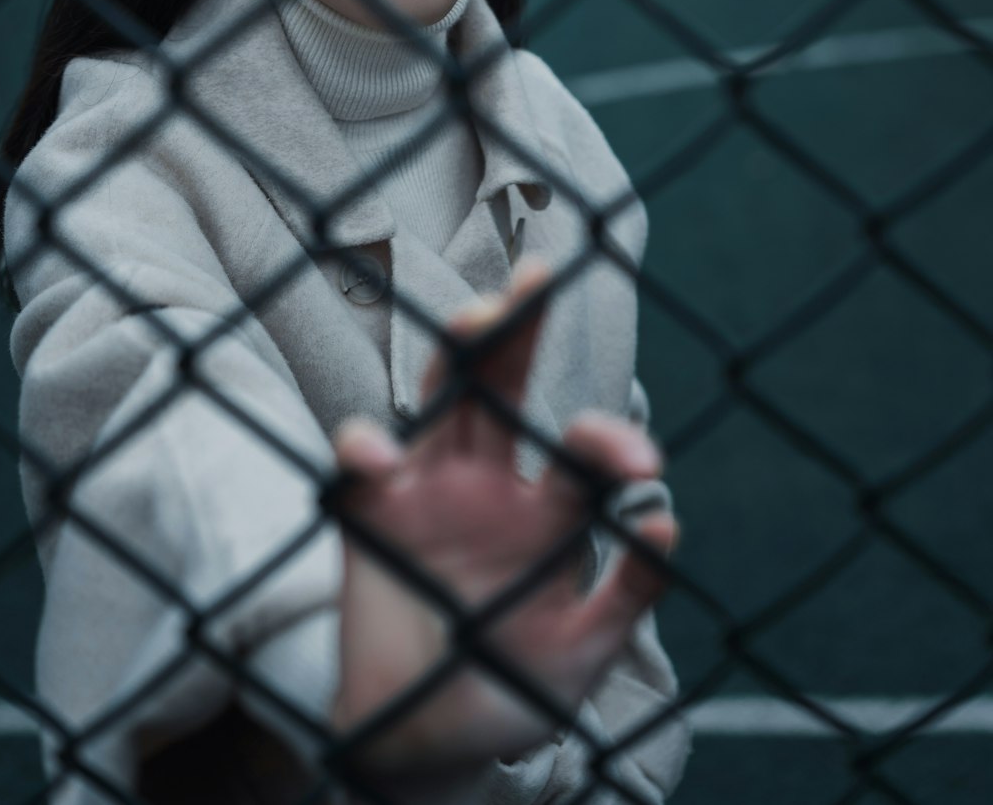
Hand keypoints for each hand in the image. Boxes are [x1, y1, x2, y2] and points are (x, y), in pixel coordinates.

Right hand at [330, 257, 677, 775]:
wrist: (427, 751)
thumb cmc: (514, 690)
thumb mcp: (582, 655)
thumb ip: (627, 598)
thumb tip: (670, 523)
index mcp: (546, 511)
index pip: (578, 449)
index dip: (607, 442)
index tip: (640, 465)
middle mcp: (486, 482)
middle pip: (501, 385)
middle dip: (519, 328)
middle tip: (539, 276)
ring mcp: (424, 492)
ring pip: (438, 398)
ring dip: (455, 354)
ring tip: (477, 315)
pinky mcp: (367, 517)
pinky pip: (357, 468)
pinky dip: (362, 452)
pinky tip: (377, 457)